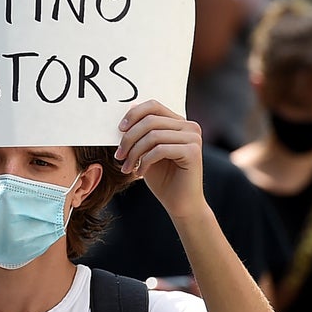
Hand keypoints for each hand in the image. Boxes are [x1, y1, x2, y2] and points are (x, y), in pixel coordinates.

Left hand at [115, 100, 205, 218]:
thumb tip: (130, 107)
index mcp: (180, 123)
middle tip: (118, 155)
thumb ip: (141, 131)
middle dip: (129, 138)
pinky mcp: (193, 152)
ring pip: (153, 135)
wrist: (180, 204)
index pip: (154, 106)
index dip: (133, 114)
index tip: (119, 130)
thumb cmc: (163, 178)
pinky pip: (160, 150)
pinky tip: (139, 173)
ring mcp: (193, 138)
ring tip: (126, 167)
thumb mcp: (146, 151)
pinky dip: (144, 161)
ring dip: (134, 152)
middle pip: (150, 121)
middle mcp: (190, 127)